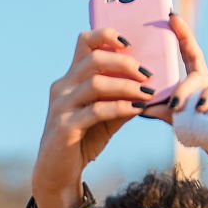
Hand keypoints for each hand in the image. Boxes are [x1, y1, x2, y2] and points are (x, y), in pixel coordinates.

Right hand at [31, 29, 153, 207]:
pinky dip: (120, 108)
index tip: (129, 42)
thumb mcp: (106, 117)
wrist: (56, 173)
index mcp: (70, 79)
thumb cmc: (82, 140)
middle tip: (147, 73)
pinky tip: (137, 110)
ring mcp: (61, 107)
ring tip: (147, 93)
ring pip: (95, 84)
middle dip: (124, 63)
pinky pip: (96, 111)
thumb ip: (122, 100)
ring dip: (126, 86)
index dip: (106, 35)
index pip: (84, 42)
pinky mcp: (65, 127)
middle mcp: (62, 88)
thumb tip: (151, 87)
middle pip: (93, 59)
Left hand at [147, 14, 207, 191]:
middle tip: (173, 107)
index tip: (171, 16)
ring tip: (198, 111)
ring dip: (203, 97)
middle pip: (197, 74)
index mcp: (204, 88)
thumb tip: (141, 107)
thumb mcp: (190, 130)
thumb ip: (169, 116)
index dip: (182, 36)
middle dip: (183, 89)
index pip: (191, 58)